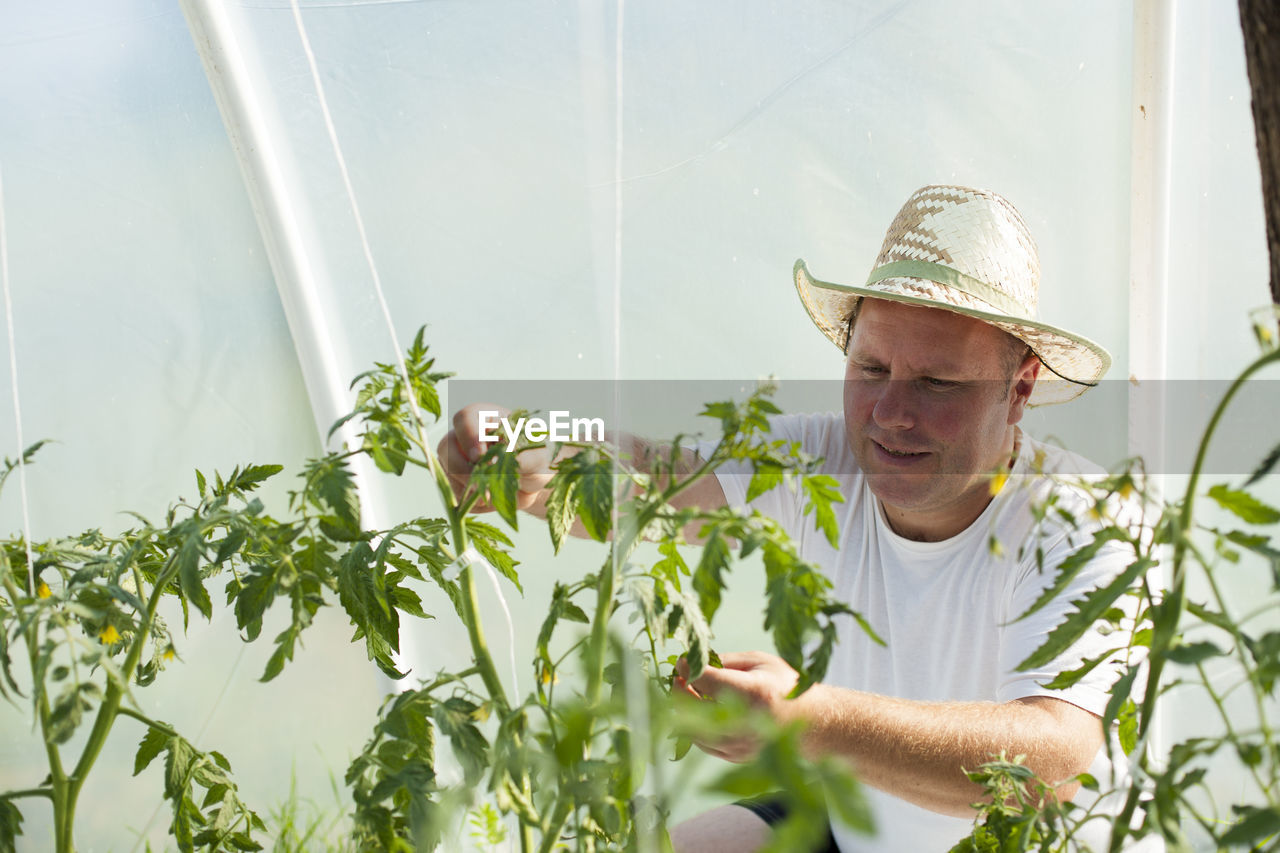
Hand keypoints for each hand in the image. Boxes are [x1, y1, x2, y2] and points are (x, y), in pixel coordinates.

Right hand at [437, 403, 554, 510]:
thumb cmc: (537, 458)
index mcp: (485, 417)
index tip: (480, 456)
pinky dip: (474, 502)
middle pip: (446, 446)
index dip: (469, 437)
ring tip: (499, 490)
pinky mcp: (455, 481)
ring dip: (472, 488)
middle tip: (485, 484)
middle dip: (464, 469)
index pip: (465, 418)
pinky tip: (494, 497)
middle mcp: (464, 435)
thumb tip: (513, 457)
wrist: (533, 481)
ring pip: (448, 473)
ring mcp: (456, 458)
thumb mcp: (539, 456)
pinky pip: (456, 495)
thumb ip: (526, 456)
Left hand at [673, 651, 802, 762]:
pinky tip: (700, 711)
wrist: (813, 724)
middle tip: (680, 676)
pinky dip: (695, 726)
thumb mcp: (761, 662)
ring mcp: (737, 744)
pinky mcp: (735, 757)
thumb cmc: (787, 687)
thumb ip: (727, 661)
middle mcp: (743, 723)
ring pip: (691, 728)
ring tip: (688, 692)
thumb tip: (695, 661)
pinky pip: (701, 742)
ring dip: (683, 708)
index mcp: (751, 693)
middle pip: (691, 706)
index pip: (704, 680)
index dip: (688, 668)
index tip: (682, 661)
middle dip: (679, 688)